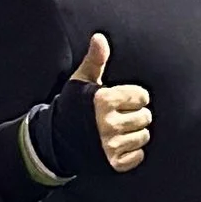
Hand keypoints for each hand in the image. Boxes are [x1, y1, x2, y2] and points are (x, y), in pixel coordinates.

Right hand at [50, 33, 152, 174]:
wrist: (55, 141)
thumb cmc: (72, 107)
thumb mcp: (82, 81)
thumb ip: (95, 59)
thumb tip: (100, 37)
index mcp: (104, 101)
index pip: (142, 96)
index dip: (134, 97)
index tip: (122, 100)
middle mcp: (108, 124)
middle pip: (145, 117)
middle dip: (136, 115)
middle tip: (120, 116)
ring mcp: (110, 146)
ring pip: (144, 136)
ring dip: (135, 134)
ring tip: (119, 130)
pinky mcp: (112, 163)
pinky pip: (138, 156)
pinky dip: (132, 152)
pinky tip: (118, 146)